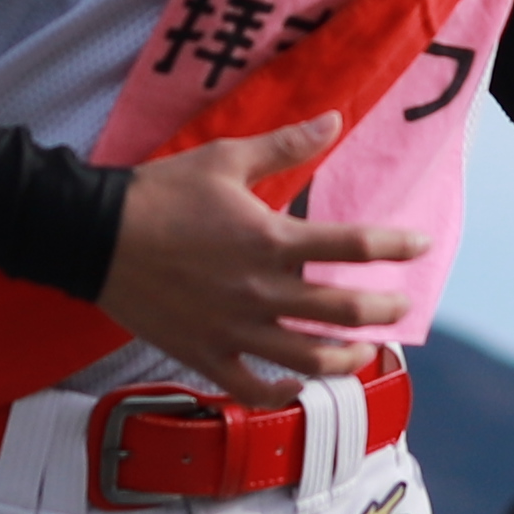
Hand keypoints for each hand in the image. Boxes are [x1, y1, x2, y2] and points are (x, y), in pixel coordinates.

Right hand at [98, 118, 420, 395]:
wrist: (93, 236)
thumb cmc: (160, 193)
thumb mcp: (225, 158)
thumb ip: (286, 144)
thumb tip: (336, 119)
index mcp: (271, 240)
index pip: (353, 246)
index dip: (396, 246)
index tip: (420, 245)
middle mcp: (261, 291)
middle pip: (343, 311)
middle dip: (383, 311)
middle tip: (401, 307)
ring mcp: (234, 330)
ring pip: (308, 359)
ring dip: (346, 359)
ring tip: (363, 352)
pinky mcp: (204, 355)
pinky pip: (253, 388)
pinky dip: (282, 393)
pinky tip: (298, 387)